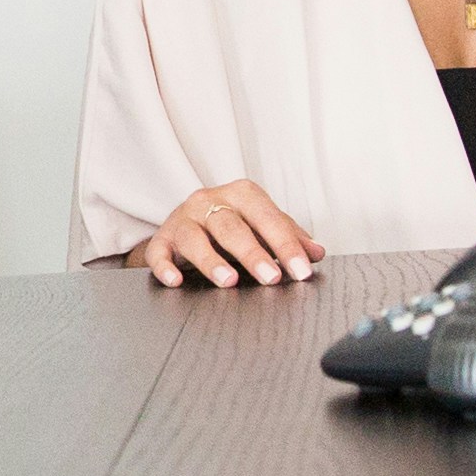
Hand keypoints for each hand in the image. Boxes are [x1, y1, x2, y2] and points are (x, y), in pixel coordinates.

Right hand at [135, 181, 320, 287]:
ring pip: (195, 238)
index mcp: (241, 194)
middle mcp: (209, 201)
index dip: (286, 245)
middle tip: (272, 278)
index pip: (267, 218)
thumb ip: (288, 237)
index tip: (302, 270)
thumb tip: (316, 253)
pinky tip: (176, 280)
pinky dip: (165, 266)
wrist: (185, 225)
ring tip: (229, 281)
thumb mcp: (261, 226)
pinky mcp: (162, 240)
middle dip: (253, 253)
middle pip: (231, 226)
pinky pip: (159, 252)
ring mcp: (182, 219)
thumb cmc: (231, 226)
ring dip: (211, 261)